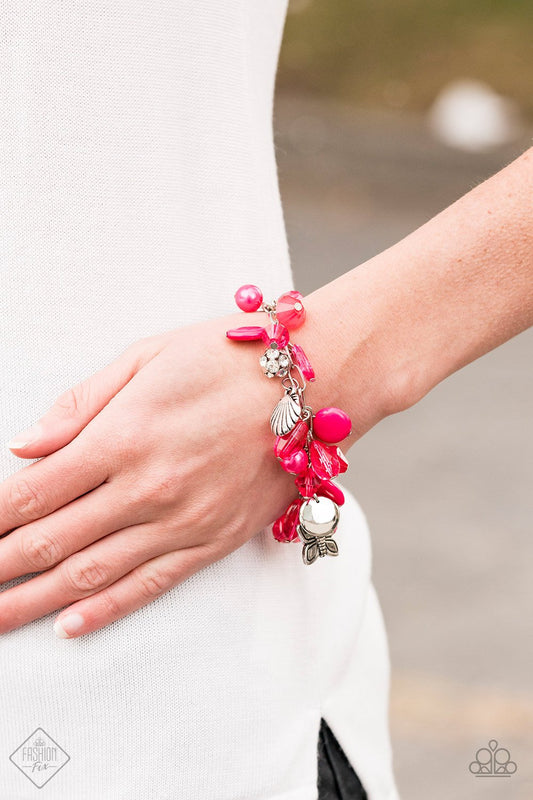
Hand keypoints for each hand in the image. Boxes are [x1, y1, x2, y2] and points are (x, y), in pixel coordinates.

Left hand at [0, 312, 300, 636]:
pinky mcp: (216, 540)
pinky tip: (70, 625)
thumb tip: (23, 446)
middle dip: (0, 568)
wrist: (317, 381)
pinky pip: (152, 584)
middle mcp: (148, 488)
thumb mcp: (146, 357)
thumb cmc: (228, 357)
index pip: (34, 494)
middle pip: (52, 542)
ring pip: (93, 574)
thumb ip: (80, 405)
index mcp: (123, 436)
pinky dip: (107, 609)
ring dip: (35, 602)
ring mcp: (184, 521)